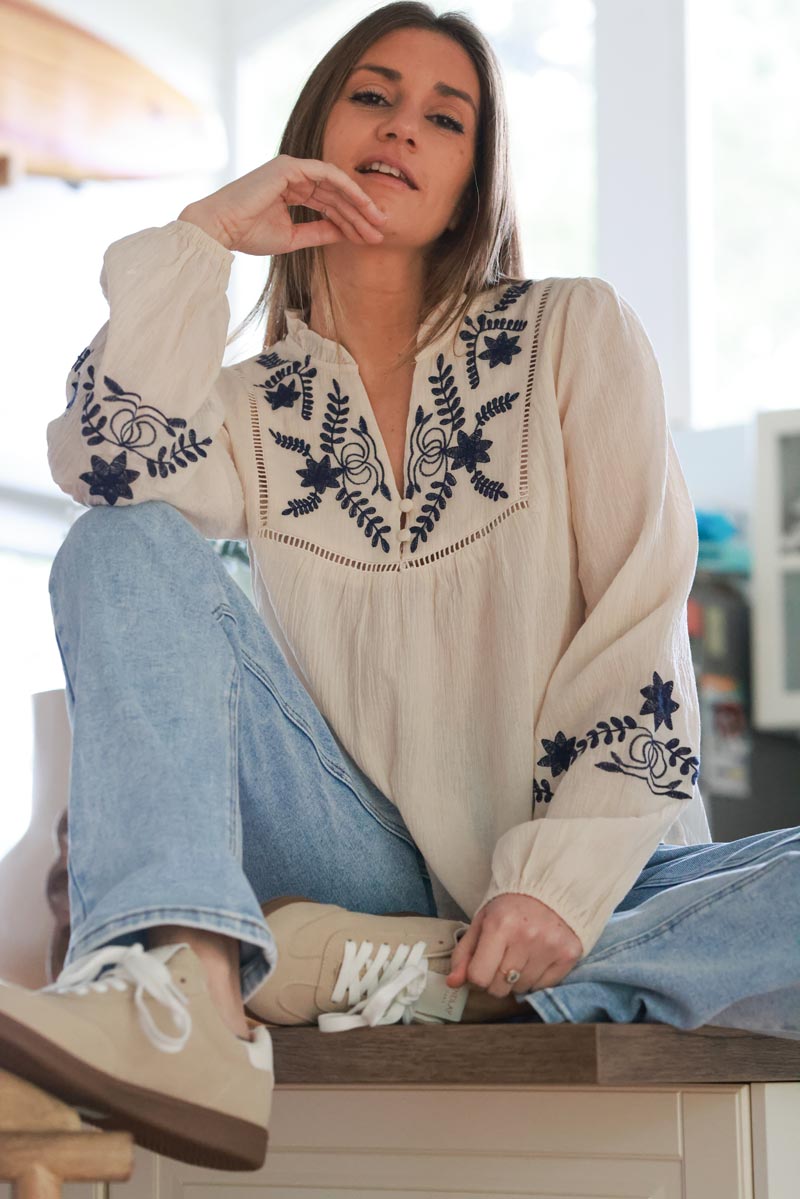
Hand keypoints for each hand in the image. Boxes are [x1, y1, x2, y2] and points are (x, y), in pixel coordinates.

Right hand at [179, 153, 387, 255]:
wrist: (221, 228)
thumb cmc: (248, 233)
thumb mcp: (292, 237)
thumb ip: (318, 232)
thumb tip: (344, 234)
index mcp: (292, 190)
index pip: (329, 205)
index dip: (351, 221)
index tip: (369, 238)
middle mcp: (294, 176)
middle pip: (337, 195)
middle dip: (360, 214)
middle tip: (381, 231)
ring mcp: (293, 168)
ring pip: (336, 185)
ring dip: (359, 204)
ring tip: (377, 222)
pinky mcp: (291, 167)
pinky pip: (328, 175)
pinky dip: (347, 189)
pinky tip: (363, 205)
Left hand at [445, 893, 582, 996]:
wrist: (549, 889)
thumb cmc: (510, 908)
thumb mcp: (482, 922)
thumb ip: (464, 954)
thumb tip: (453, 983)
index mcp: (500, 925)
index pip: (479, 977)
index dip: (477, 976)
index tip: (482, 965)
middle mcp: (527, 936)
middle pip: (500, 988)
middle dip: (496, 979)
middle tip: (502, 959)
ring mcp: (550, 946)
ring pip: (522, 989)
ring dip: (517, 979)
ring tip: (521, 955)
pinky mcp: (569, 954)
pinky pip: (544, 987)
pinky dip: (537, 979)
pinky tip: (537, 958)